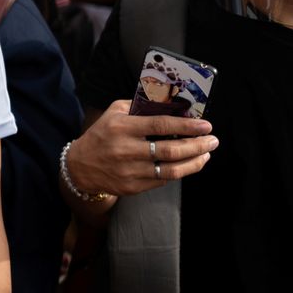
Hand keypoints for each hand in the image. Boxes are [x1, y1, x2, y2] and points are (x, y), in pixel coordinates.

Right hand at [69, 100, 217, 197]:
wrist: (79, 166)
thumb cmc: (101, 135)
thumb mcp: (114, 113)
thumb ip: (140, 107)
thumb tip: (171, 104)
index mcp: (122, 128)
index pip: (161, 125)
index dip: (187, 126)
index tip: (205, 126)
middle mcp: (126, 150)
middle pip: (171, 150)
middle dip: (198, 145)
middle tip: (212, 141)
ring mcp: (129, 171)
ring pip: (171, 170)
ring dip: (194, 162)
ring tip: (205, 154)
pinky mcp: (132, 187)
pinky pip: (162, 180)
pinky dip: (178, 172)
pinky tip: (186, 164)